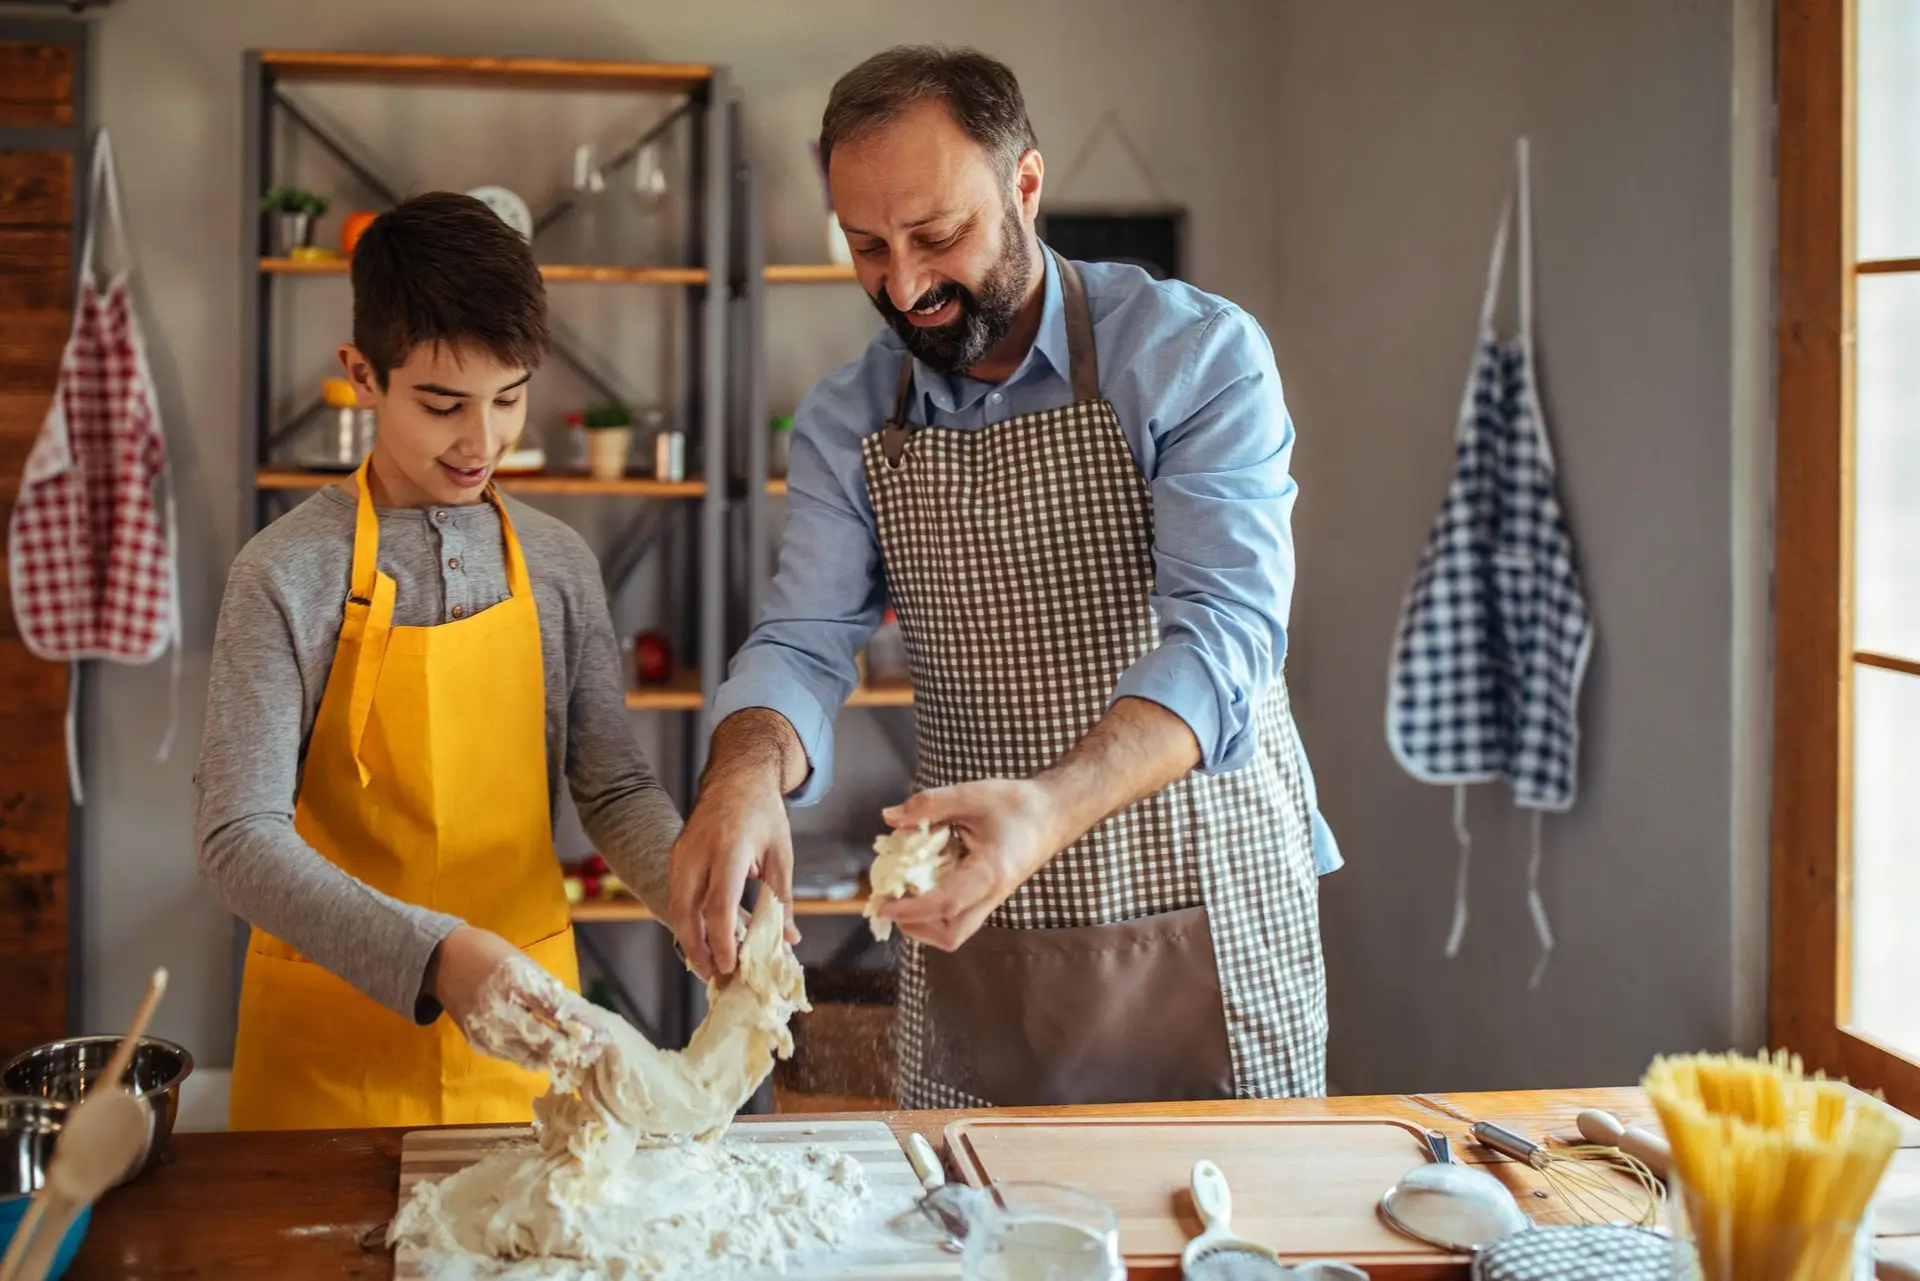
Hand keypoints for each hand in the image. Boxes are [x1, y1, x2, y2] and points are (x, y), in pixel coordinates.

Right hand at [430, 927, 606, 1074]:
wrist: (443, 961)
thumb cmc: (489, 954)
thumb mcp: (523, 963)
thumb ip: (548, 989)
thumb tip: (580, 1013)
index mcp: (514, 981)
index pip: (554, 1009)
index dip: (579, 1025)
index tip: (600, 1034)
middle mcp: (498, 1008)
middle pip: (542, 1037)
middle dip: (570, 1047)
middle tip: (591, 1052)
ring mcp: (486, 1028)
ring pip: (527, 1054)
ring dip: (553, 1057)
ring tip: (576, 1058)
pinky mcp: (478, 1041)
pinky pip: (511, 1056)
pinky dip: (531, 1057)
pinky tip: (547, 1056)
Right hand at [668, 759, 799, 980]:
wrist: (737, 775)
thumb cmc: (763, 812)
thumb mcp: (781, 854)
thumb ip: (782, 899)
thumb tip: (789, 941)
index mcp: (730, 848)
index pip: (719, 903)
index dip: (722, 939)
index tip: (729, 965)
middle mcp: (699, 851)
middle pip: (686, 910)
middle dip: (696, 948)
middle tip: (713, 976)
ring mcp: (682, 852)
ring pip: (675, 905)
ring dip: (688, 938)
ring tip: (706, 964)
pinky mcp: (676, 855)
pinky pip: (675, 894)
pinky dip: (685, 920)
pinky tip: (699, 937)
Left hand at [875, 778, 1068, 950]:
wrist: (1053, 813)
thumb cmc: (1017, 805)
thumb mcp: (971, 795)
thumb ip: (929, 805)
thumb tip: (891, 818)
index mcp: (990, 873)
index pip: (945, 904)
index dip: (911, 909)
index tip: (884, 904)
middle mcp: (992, 895)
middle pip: (951, 935)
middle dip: (916, 927)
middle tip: (892, 904)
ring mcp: (991, 899)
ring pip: (955, 931)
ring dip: (924, 922)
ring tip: (903, 895)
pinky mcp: (988, 896)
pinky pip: (958, 916)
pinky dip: (934, 910)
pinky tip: (922, 883)